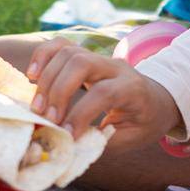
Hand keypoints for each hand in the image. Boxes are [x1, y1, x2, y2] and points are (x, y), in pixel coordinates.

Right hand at [26, 40, 179, 143]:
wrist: (157, 98)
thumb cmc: (145, 121)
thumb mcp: (133, 137)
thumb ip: (103, 141)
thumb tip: (70, 146)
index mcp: (132, 88)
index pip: (103, 92)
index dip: (80, 114)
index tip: (66, 135)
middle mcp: (115, 66)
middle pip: (80, 63)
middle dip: (58, 91)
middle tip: (47, 118)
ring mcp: (99, 57)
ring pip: (67, 51)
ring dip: (47, 78)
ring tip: (38, 106)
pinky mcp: (86, 54)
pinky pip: (60, 45)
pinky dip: (42, 57)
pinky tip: (32, 77)